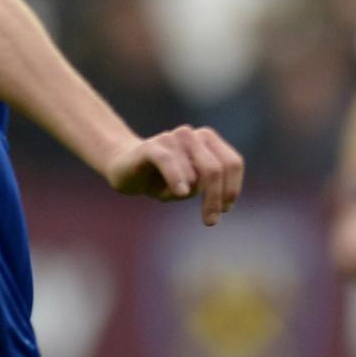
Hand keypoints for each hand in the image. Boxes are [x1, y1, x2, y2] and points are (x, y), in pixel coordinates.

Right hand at [107, 126, 243, 224]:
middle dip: (214, 199)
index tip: (225, 209)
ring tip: (167, 192)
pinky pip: (168, 161)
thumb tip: (224, 201)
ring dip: (184, 193)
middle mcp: (191, 135)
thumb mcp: (191, 185)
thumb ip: (209, 187)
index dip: (232, 188)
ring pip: (192, 175)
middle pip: (215, 170)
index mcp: (207, 140)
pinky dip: (176, 177)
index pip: (232, 163)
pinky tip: (179, 192)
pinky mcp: (150, 147)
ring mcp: (171, 138)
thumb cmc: (163, 178)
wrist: (123, 167)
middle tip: (210, 221)